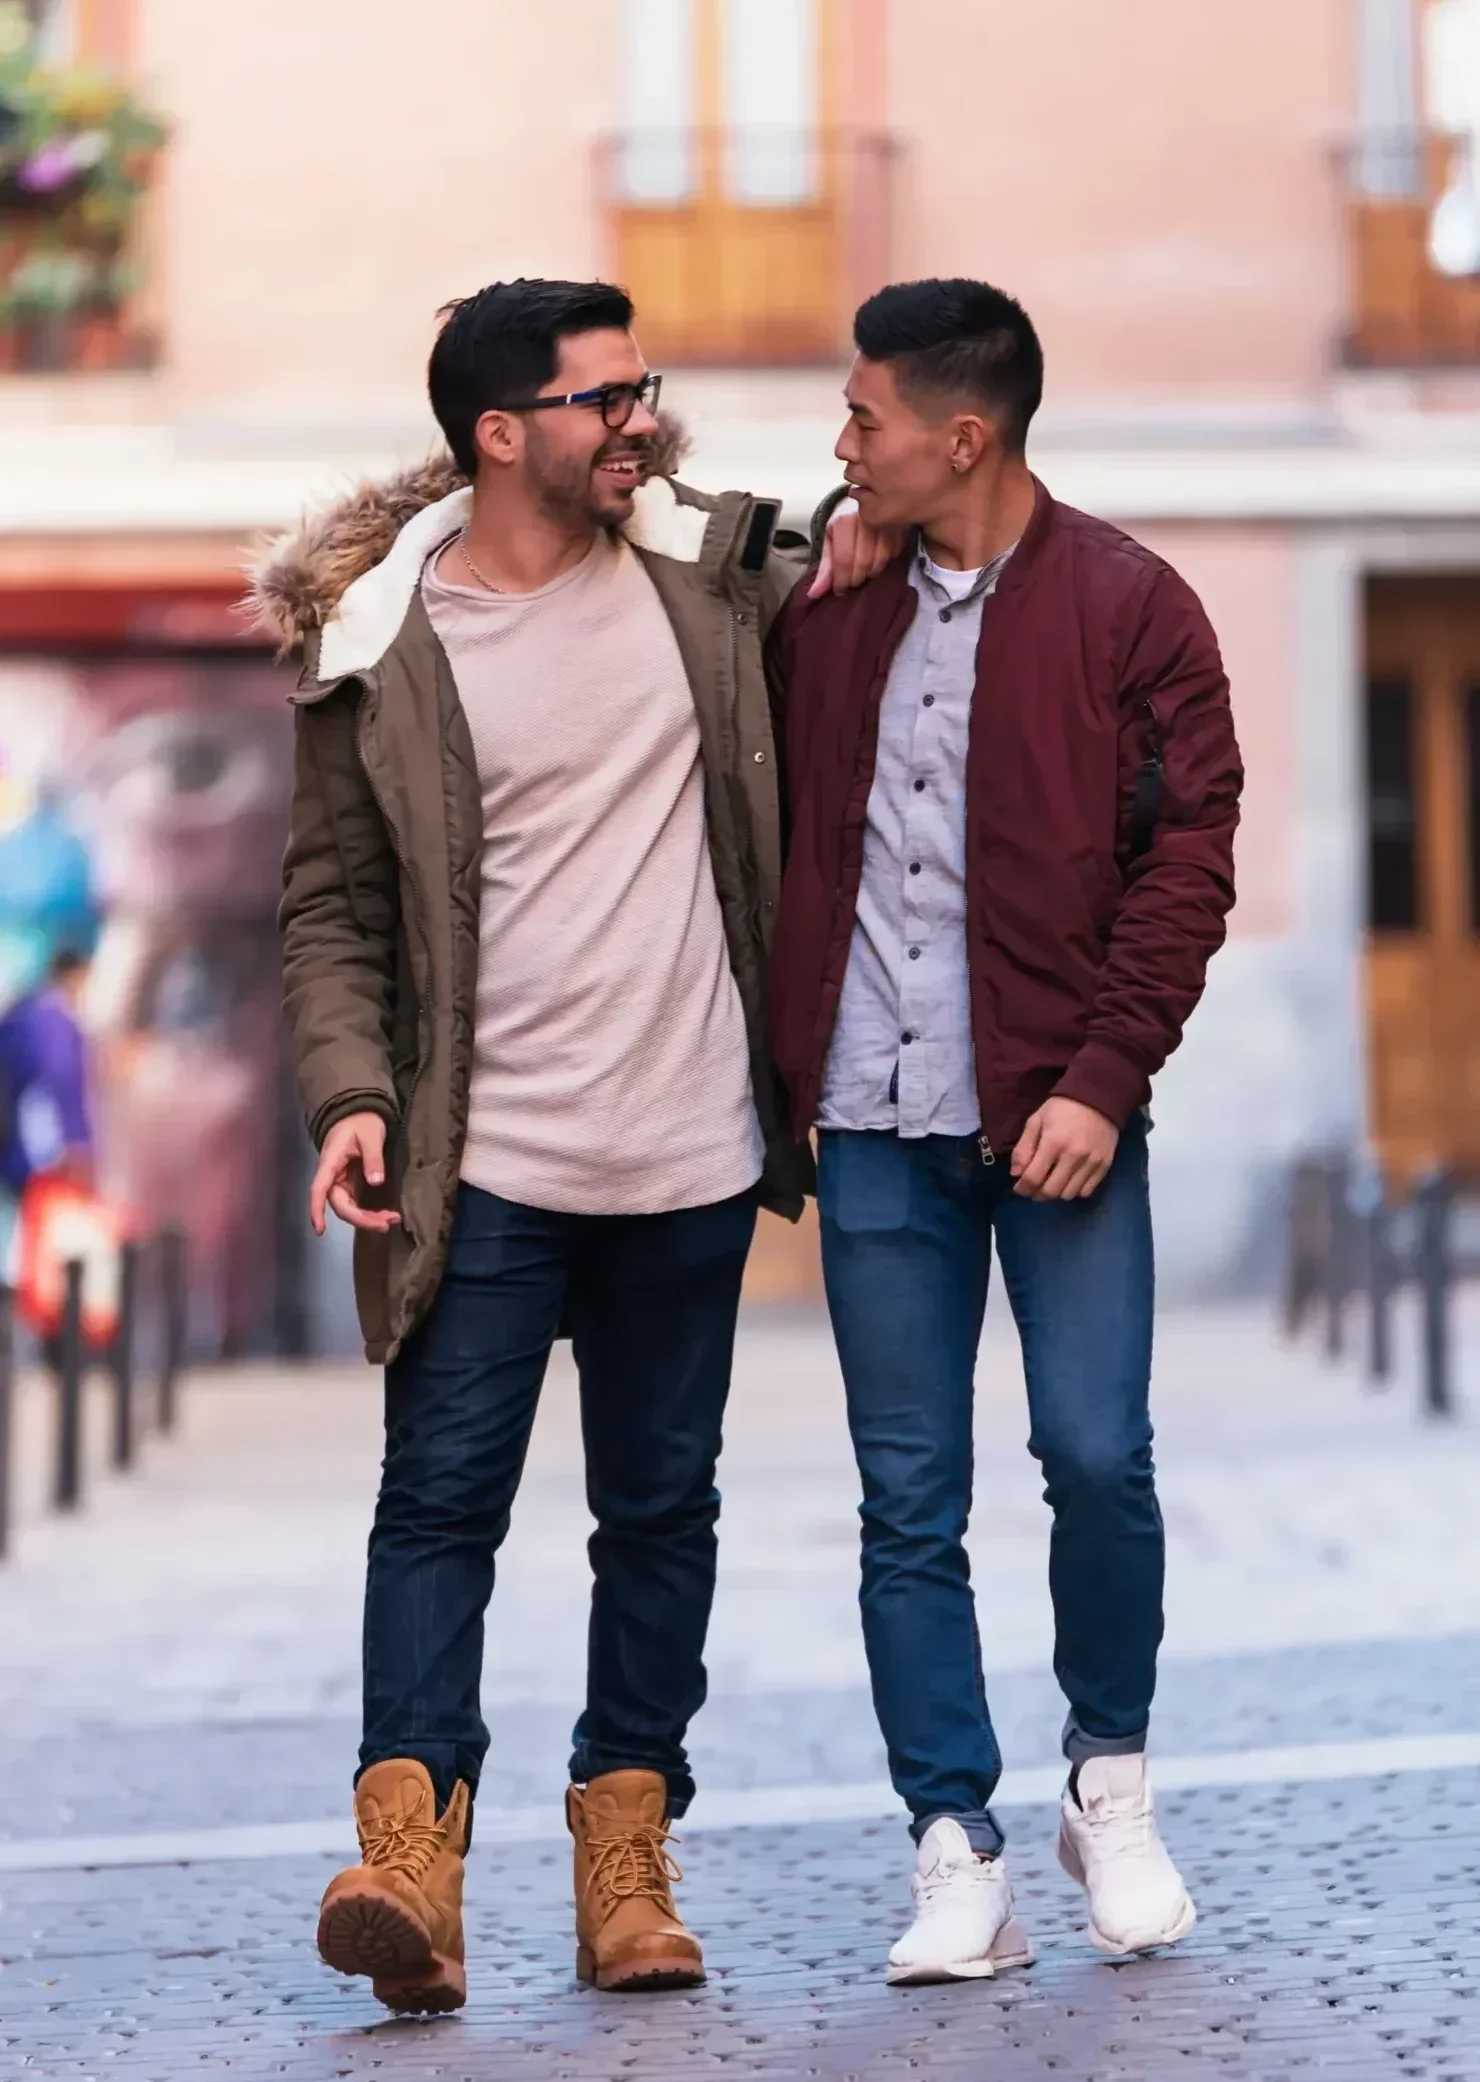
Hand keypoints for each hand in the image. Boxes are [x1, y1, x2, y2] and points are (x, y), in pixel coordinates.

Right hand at [309, 1112, 399, 1235]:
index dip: (317, 1210)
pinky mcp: (350, 1184)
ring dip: (367, 1218)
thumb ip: (373, 1158)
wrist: (359, 1114)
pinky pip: (356, 1203)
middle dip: (361, 1219)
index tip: (320, 1231)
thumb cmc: (361, 1122)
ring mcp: (340, 1182)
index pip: (318, 1190)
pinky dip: (369, 1212)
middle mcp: (332, 1177)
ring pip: (349, 1208)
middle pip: (340, 1205)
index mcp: (330, 1163)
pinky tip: (384, 1216)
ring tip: (391, 1220)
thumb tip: (376, 1182)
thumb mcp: (370, 1136)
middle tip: (386, 1224)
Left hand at [808, 498, 903, 597]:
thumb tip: (814, 593)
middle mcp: (864, 519)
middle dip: (856, 578)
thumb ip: (824, 569)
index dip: (842, 580)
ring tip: (864, 571)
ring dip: (871, 572)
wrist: (863, 505)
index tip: (840, 590)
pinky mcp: (899, 526)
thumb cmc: (845, 527)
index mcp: (843, 522)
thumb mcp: (830, 544)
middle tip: (852, 581)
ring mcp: (885, 522)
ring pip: (880, 560)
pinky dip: (885, 562)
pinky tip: (877, 560)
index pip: (844, 558)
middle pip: (863, 562)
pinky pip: (894, 553)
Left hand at [1010, 1098, 1119, 1201]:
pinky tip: (1069, 1180)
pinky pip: (1087, 1191)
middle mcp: (1073, 1156)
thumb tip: (1016, 1174)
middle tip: (1033, 1188)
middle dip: (1037, 1194)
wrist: (1099, 1097)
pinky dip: (1075, 1191)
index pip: (1033, 1178)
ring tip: (1051, 1183)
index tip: (1019, 1188)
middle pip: (1051, 1191)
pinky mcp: (1105, 1165)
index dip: (1022, 1189)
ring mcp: (1091, 1162)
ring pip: (1069, 1195)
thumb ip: (1023, 1148)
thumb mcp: (1036, 1121)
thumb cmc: (1062, 1108)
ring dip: (1056, 1193)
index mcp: (1053, 1143)